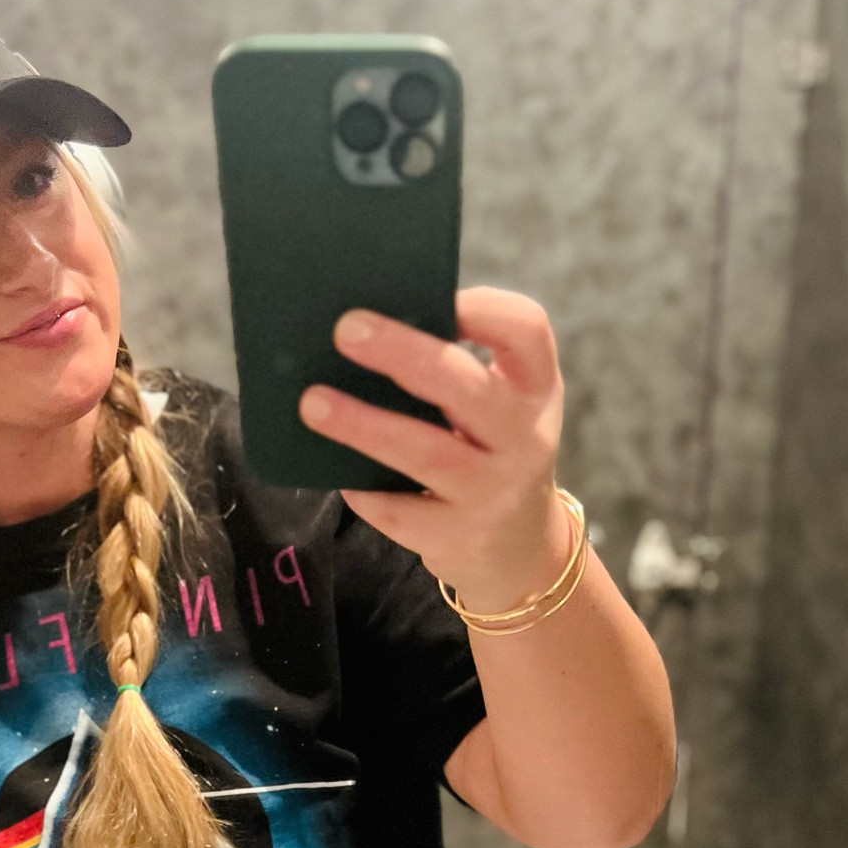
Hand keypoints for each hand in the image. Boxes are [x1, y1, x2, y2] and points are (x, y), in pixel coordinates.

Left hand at [298, 286, 571, 613]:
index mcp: (535, 390)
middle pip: (466, 386)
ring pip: (425, 452)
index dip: (485, 308)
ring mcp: (491, 493)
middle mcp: (524, 440)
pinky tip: (336, 472)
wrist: (518, 550)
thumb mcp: (502, 407)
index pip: (528, 332)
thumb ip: (457, 370)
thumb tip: (366, 331)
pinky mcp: (456, 537)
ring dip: (364, 424)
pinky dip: (362, 488)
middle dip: (403, 354)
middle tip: (345, 330)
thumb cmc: (492, 453)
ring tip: (313, 403)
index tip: (439, 297)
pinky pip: (398, 509)